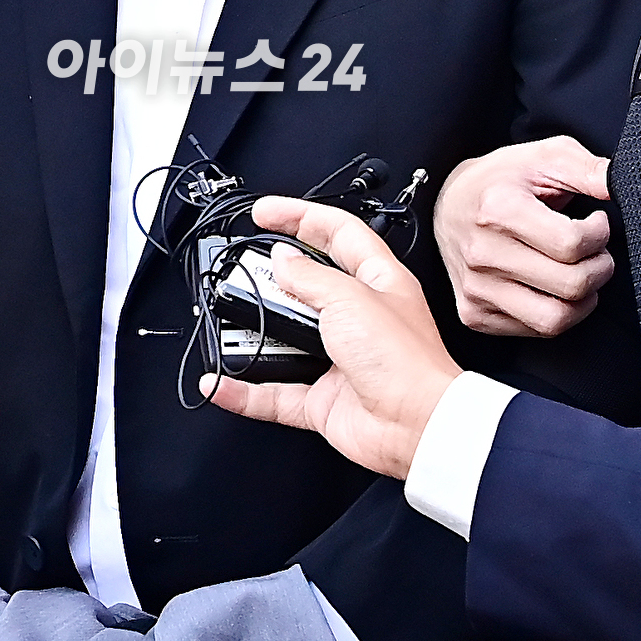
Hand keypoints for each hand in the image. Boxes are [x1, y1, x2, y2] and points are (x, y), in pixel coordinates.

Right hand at [203, 197, 460, 478]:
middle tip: (242, 268)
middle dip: (271, 276)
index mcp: (378, 281)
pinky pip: (274, 393)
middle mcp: (359, 318)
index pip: (337, 232)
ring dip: (255, 333)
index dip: (300, 216)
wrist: (418, 427)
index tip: (264, 214)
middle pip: (306, 283)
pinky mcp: (324, 398)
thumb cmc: (406, 362)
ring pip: (286, 338)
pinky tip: (223, 383)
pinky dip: (246, 390)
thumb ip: (310, 277)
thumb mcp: (351, 299)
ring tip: (234, 322)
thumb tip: (281, 260)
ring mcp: (339, 358)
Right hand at [433, 138, 611, 337]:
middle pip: (572, 285)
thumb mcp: (546, 156)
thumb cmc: (501, 180)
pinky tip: (552, 287)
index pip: (573, 244)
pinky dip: (557, 312)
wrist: (447, 205)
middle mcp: (482, 253)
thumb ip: (588, 168)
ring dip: (583, 299)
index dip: (600, 234)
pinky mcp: (474, 314)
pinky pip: (536, 331)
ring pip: (556, 319)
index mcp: (499, 209)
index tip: (595, 222)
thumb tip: (622, 184)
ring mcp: (475, 289)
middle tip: (594, 251)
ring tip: (579, 273)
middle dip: (600, 267)